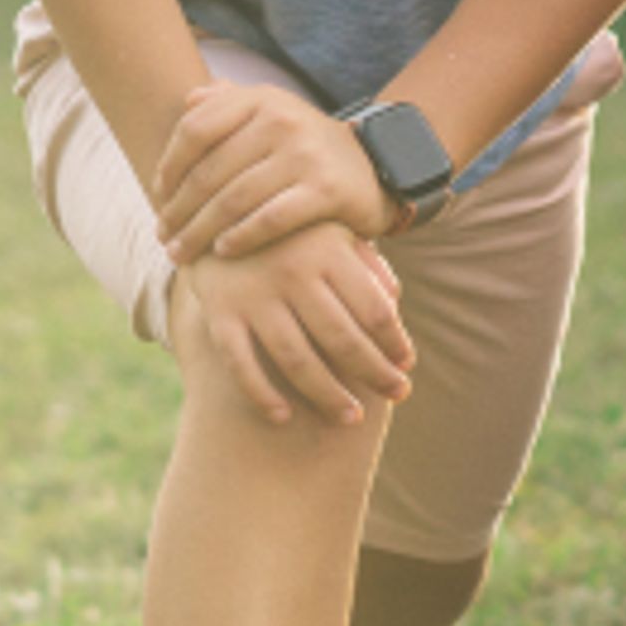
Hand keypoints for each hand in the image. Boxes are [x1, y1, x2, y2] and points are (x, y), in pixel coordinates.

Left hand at [154, 82, 394, 261]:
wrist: (374, 168)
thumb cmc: (306, 147)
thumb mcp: (273, 114)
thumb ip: (231, 103)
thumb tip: (190, 98)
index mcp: (261, 98)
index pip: (195, 130)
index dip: (168, 167)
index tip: (158, 197)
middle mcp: (282, 120)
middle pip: (209, 172)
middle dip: (179, 211)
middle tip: (163, 237)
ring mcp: (305, 154)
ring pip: (234, 200)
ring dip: (200, 232)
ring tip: (182, 253)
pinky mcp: (326, 190)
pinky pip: (270, 219)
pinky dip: (241, 237)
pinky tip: (223, 252)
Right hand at [172, 219, 414, 425]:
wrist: (217, 207)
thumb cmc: (290, 228)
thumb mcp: (331, 230)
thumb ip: (365, 263)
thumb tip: (396, 304)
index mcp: (329, 250)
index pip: (374, 308)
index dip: (395, 342)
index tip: (407, 365)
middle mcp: (294, 273)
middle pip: (343, 339)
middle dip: (375, 374)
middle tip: (398, 394)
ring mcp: (254, 295)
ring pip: (297, 360)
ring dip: (328, 395)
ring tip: (351, 417)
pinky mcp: (220, 313)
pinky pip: (241, 365)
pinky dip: (262, 395)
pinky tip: (283, 418)